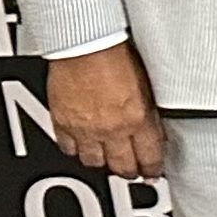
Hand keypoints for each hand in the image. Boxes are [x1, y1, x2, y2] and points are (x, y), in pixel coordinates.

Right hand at [44, 44, 162, 179]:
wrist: (84, 43)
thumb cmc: (115, 54)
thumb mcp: (146, 85)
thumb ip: (147, 112)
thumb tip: (152, 127)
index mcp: (138, 119)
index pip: (149, 157)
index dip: (152, 169)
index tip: (153, 173)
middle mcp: (112, 129)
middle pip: (122, 166)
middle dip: (130, 172)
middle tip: (133, 173)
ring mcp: (85, 129)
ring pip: (94, 162)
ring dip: (103, 164)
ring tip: (108, 161)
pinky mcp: (62, 123)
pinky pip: (68, 148)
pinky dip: (76, 150)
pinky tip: (82, 147)